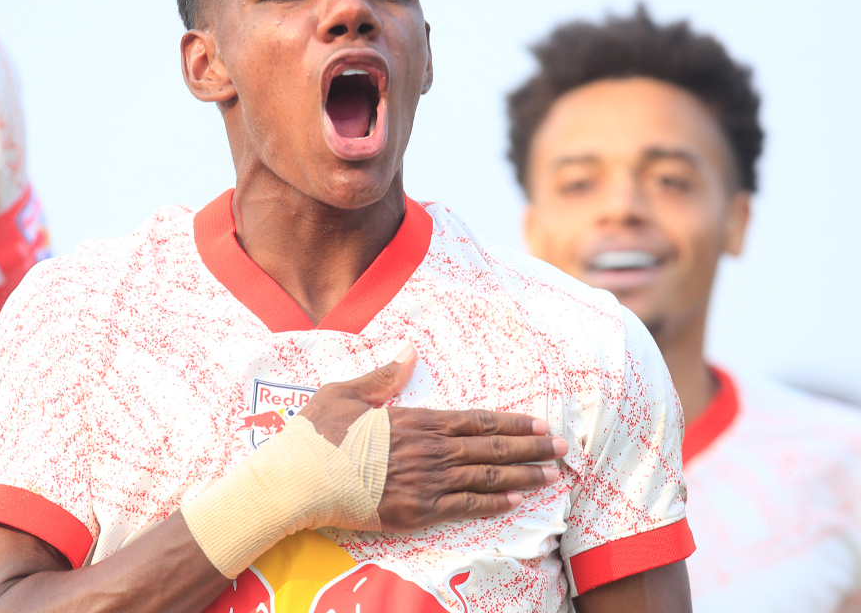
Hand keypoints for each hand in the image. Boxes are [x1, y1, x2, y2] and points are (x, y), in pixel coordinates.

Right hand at [298, 345, 567, 531]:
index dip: (512, 422)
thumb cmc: (317, 435)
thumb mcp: (345, 392)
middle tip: (562, 448)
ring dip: (522, 475)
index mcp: (415, 420)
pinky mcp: (415, 512)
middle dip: (530, 447)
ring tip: (551, 475)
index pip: (476, 420)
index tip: (540, 423)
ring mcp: (424, 483)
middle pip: (490, 448)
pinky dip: (492, 503)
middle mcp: (428, 451)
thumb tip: (408, 349)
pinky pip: (464, 507)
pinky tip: (515, 501)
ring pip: (485, 478)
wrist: (298, 482)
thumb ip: (382, 374)